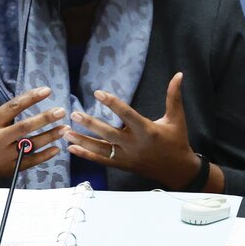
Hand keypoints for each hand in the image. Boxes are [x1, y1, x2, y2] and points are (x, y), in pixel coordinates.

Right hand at [0, 66, 67, 187]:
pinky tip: (56, 149)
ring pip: (30, 145)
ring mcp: (2, 156)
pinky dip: (43, 156)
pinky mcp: (7, 169)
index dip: (30, 98)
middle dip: (45, 118)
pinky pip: (29, 162)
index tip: (47, 90)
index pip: (13, 108)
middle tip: (62, 111)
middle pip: (25, 127)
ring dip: (49, 137)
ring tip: (64, 129)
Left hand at [65, 72, 201, 189]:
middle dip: (90, 124)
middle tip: (74, 113)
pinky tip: (72, 148)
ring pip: (101, 149)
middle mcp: (135, 144)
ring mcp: (127, 157)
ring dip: (82, 141)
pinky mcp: (122, 165)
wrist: (178, 170)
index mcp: (147, 130)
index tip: (98, 93)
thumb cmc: (177, 141)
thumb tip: (179, 74)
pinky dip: (86, 155)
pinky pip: (101, 160)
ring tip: (65, 132)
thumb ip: (174, 96)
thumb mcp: (177, 118)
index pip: (126, 114)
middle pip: (109, 133)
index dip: (112, 103)